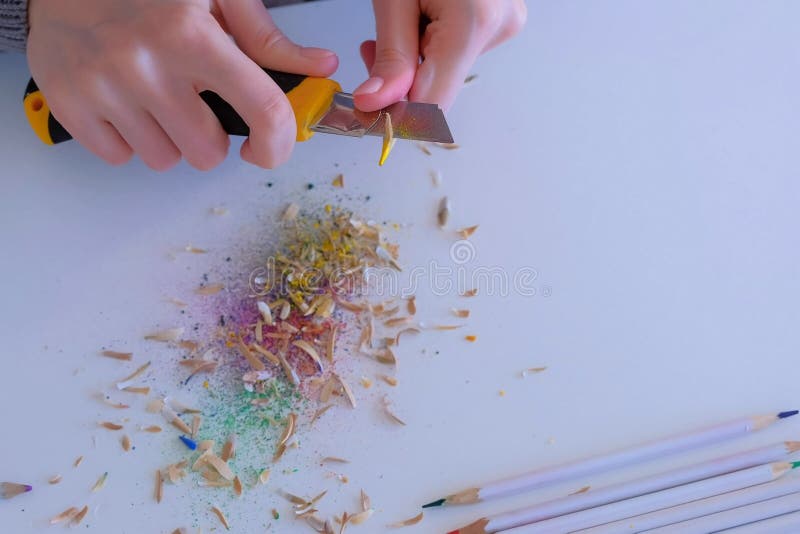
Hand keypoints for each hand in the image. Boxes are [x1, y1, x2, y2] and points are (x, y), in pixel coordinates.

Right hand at [26, 0, 337, 169]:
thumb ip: (267, 37)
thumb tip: (320, 67)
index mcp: (191, 33)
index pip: (262, 110)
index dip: (278, 143)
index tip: (269, 149)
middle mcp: (146, 63)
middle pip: (207, 152)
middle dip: (210, 136)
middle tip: (195, 102)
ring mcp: (102, 85)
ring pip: (164, 159)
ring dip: (168, 138)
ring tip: (156, 96)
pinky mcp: (67, 101)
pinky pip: (118, 157)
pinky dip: (127, 139)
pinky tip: (125, 102)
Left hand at [353, 0, 525, 111]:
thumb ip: (390, 54)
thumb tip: (375, 104)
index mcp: (474, 21)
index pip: (433, 103)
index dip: (396, 115)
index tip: (365, 112)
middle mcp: (499, 27)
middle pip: (440, 87)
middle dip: (401, 81)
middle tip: (371, 50)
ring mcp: (505, 23)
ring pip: (448, 70)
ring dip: (414, 60)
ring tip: (399, 22)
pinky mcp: (501, 19)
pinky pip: (458, 51)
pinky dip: (430, 46)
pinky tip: (419, 20)